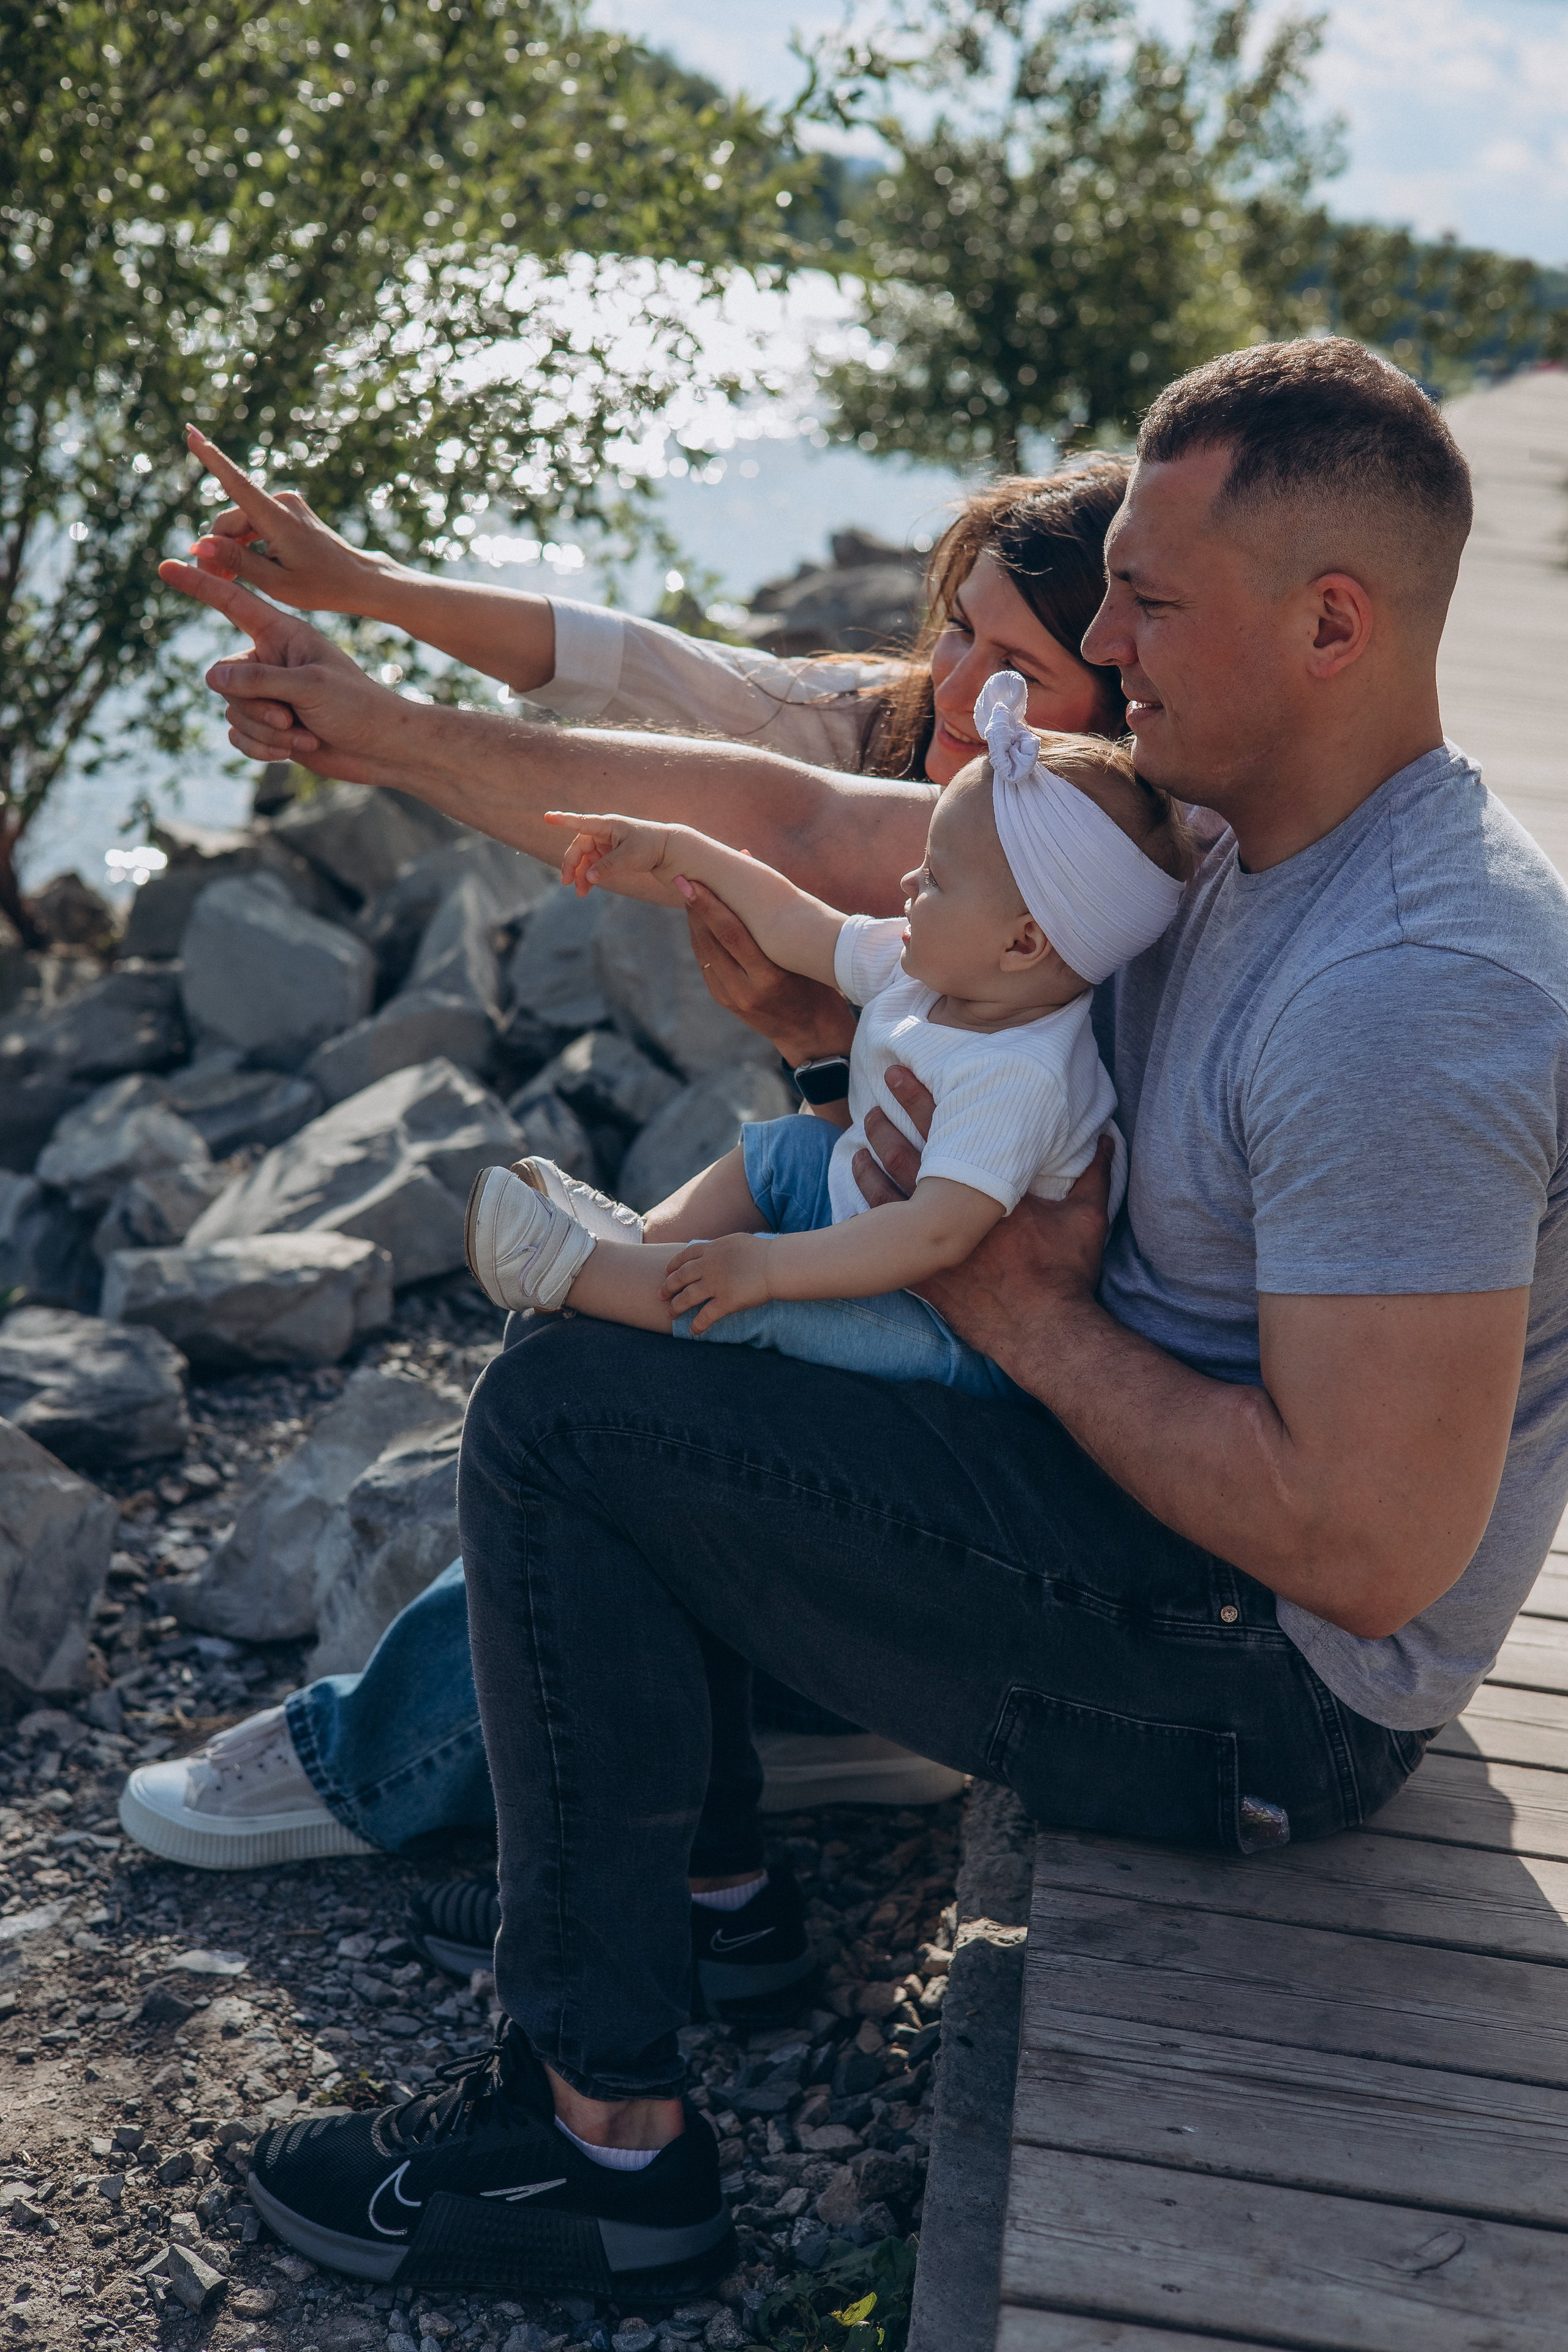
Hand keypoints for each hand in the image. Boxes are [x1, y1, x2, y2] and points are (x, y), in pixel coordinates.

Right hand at [156, 558, 405, 782]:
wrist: (381, 749)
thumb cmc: (357, 707)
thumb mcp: (310, 686)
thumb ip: (258, 679)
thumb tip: (211, 676)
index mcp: (283, 634)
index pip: (231, 604)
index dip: (199, 585)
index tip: (167, 565)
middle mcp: (270, 660)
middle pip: (225, 679)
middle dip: (255, 706)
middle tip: (292, 717)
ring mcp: (267, 694)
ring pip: (232, 712)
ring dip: (267, 732)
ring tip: (304, 733)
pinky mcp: (268, 726)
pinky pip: (239, 736)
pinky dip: (263, 748)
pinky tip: (293, 751)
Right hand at [183, 427, 395, 614]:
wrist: (358, 580)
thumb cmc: (321, 586)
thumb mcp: (275, 582)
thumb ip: (236, 561)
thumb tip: (200, 544)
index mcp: (278, 518)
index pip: (236, 483)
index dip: (210, 457)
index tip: (190, 432)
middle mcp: (281, 502)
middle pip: (231, 520)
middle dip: (217, 547)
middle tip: (213, 579)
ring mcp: (286, 504)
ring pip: (241, 524)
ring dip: (230, 548)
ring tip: (226, 579)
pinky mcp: (288, 511)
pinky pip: (255, 524)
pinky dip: (246, 544)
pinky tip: (241, 569)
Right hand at [544, 810, 688, 903]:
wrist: (666, 849)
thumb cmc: (650, 846)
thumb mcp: (630, 857)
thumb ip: (608, 866)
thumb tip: (588, 877)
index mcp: (607, 825)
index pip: (581, 822)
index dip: (563, 820)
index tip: (547, 817)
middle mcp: (603, 832)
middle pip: (579, 848)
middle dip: (572, 866)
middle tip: (567, 883)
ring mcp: (604, 843)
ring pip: (585, 859)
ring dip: (580, 875)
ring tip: (580, 893)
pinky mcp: (608, 853)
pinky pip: (593, 865)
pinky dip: (589, 877)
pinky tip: (586, 889)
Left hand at [659, 1231, 773, 1333]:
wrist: (776, 1264)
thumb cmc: (763, 1252)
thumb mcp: (736, 1241)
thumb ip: (722, 1248)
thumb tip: (717, 1251)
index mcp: (712, 1249)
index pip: (684, 1257)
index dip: (673, 1266)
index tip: (667, 1272)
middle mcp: (708, 1266)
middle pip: (680, 1277)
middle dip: (668, 1287)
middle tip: (660, 1295)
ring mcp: (715, 1284)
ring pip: (687, 1297)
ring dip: (676, 1307)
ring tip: (670, 1314)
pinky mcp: (725, 1302)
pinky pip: (705, 1316)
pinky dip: (697, 1325)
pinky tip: (693, 1331)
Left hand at [682, 880, 856, 1064]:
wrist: (811, 1034)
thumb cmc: (817, 983)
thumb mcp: (803, 954)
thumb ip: (776, 915)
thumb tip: (750, 860)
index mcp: (770, 978)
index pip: (731, 935)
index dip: (708, 906)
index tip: (691, 882)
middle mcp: (745, 990)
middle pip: (710, 941)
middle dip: (695, 908)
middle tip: (685, 877)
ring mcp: (731, 998)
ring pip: (703, 951)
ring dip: (694, 920)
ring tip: (689, 891)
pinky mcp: (723, 1000)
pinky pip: (706, 961)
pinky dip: (702, 937)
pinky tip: (700, 918)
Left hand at [853, 1071, 1111, 1352]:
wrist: (1043, 1331)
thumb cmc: (1065, 1273)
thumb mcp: (1087, 1218)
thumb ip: (1095, 1174)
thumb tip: (1108, 1137)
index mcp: (987, 1187)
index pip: (945, 1131)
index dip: (918, 1099)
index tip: (899, 1073)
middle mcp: (952, 1211)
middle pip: (907, 1158)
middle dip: (886, 1127)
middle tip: (870, 1104)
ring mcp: (934, 1246)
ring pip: (887, 1198)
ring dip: (869, 1169)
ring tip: (856, 1147)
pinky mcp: (925, 1278)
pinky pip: (886, 1246)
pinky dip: (867, 1226)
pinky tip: (855, 1213)